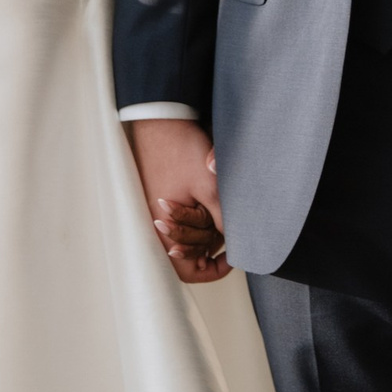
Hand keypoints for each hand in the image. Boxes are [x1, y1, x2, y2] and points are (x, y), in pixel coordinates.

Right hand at [127, 119, 229, 281]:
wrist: (161, 120)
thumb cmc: (181, 151)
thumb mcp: (210, 187)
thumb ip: (222, 219)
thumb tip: (236, 241)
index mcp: (164, 227)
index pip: (187, 270)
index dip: (212, 271)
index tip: (231, 258)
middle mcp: (156, 224)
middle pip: (185, 258)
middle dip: (209, 251)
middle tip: (229, 240)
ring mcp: (155, 210)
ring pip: (183, 239)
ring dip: (203, 234)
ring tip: (221, 223)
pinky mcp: (159, 197)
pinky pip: (178, 222)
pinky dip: (195, 221)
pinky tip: (208, 208)